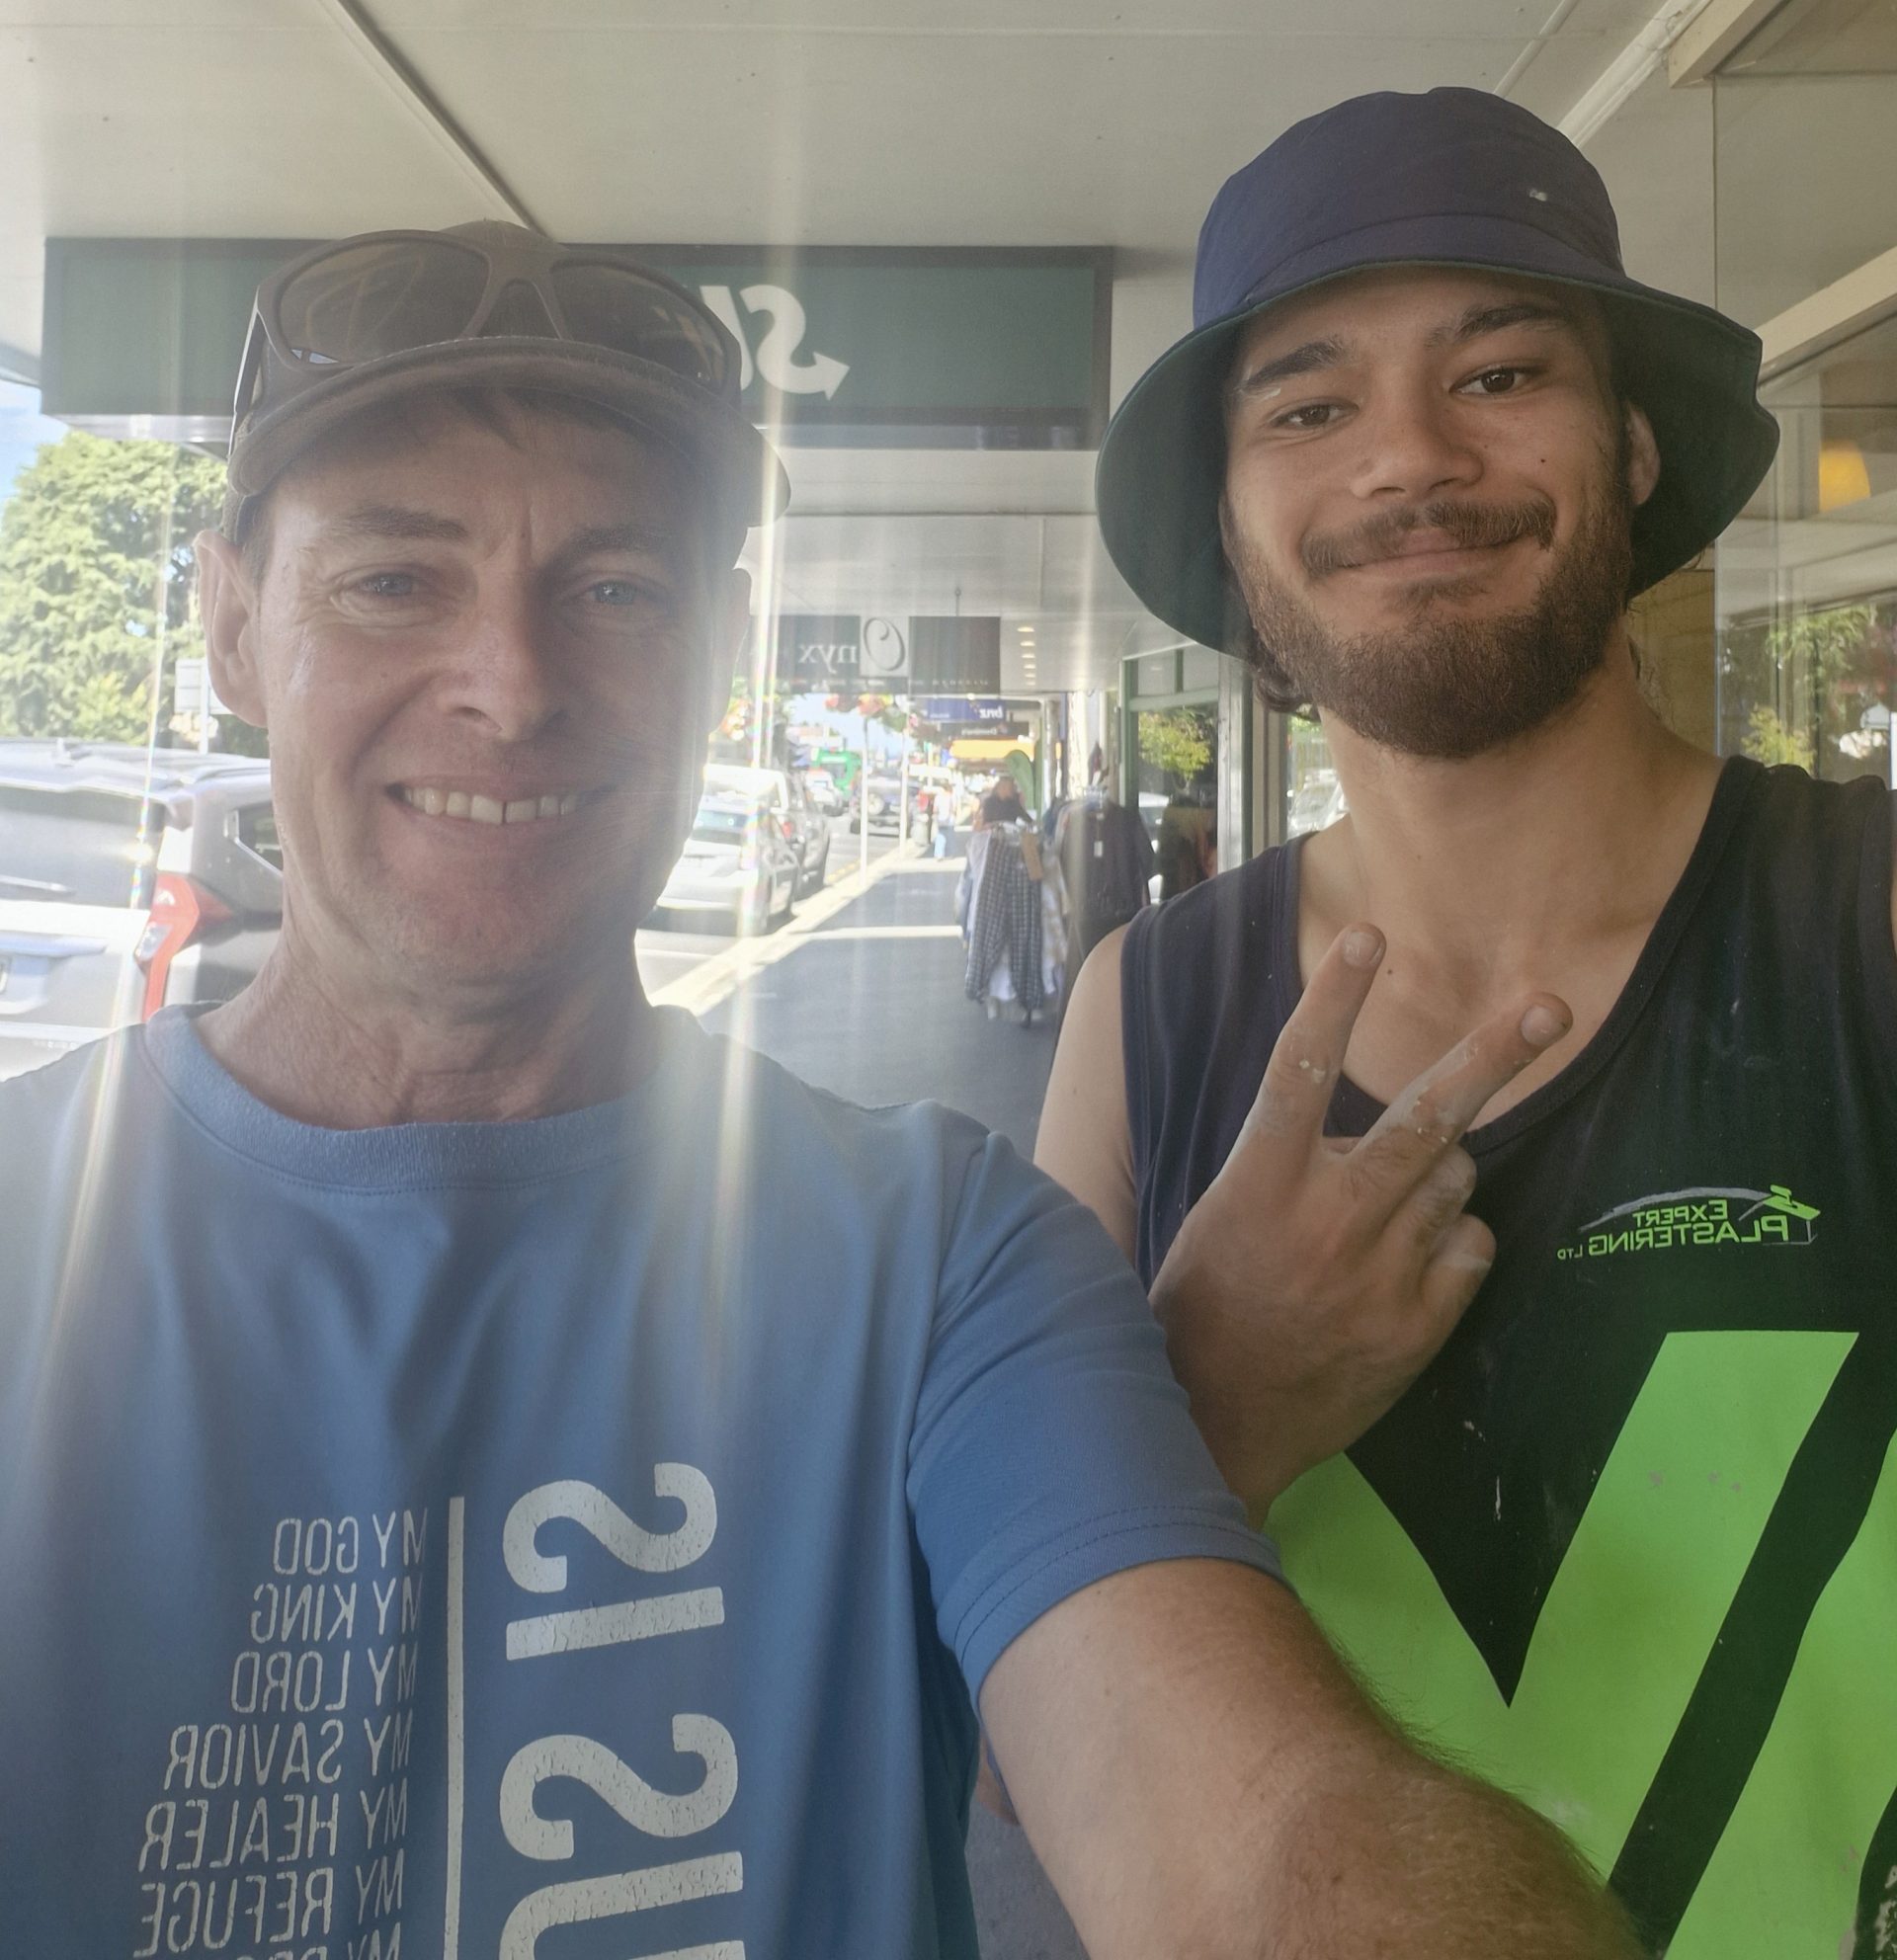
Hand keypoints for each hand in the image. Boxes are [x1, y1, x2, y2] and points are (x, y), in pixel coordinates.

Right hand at [1149, 924, 1570, 1517]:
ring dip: (1438, 1176)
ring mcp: (1379, 1275)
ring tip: (1388, 1216)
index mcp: (1258, 1183)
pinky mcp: (1419, 1326)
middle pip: (1424, 1116)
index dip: (1334, 999)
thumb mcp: (1223, 1216)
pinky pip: (1472, 1246)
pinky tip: (1408, 1268)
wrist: (1216, 1424)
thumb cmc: (1207, 1306)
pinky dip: (1454, 1242)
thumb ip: (1290, 1165)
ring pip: (1454, 1178)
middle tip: (1550, 1005)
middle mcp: (1325, 1219)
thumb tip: (1362, 1126)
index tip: (1367, 935)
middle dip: (1494, 1053)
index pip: (1297, 1070)